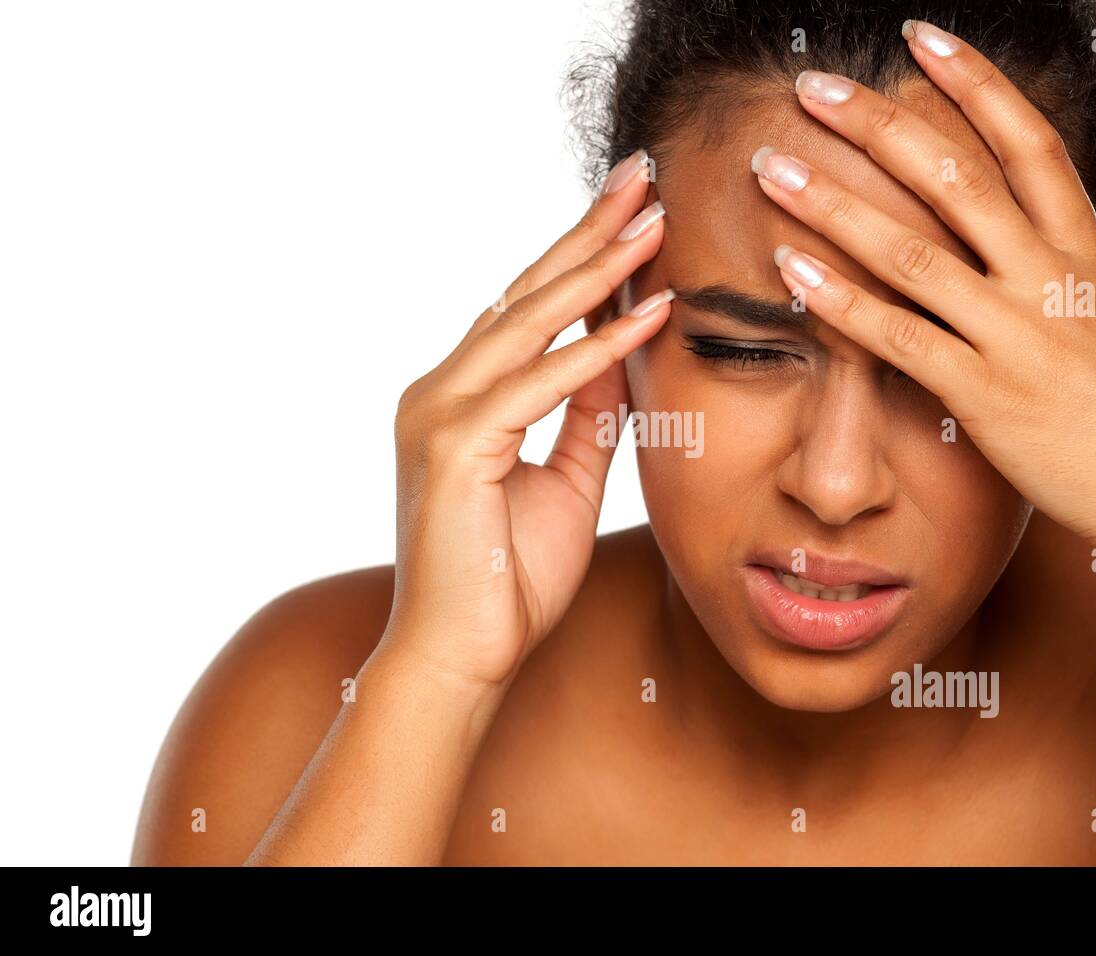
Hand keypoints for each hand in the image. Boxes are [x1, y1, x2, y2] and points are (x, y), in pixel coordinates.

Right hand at [383, 152, 671, 686]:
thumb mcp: (566, 481)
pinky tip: (647, 312)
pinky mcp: (454, 445)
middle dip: (588, 232)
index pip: (528, 309)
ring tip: (655, 219)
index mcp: (461, 396)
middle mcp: (439, 389)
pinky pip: (540, 384)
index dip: (581, 257)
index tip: (633, 211)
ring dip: (597, 269)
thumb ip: (587, 416)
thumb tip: (621, 353)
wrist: (461, 659)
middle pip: (525, 293)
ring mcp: (438, 411)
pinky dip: (596, 349)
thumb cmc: (508, 580)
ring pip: (528, 322)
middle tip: (642, 173)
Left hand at [749, 20, 1095, 579]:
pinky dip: (840, 300)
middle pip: (954, 176)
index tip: (920, 38)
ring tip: (771, 167)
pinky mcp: (986, 394)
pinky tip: (792, 268)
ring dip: (832, 202)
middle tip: (811, 86)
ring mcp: (1017, 333)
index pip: (1027, 141)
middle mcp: (1050, 277)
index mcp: (1087, 251)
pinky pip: (898, 337)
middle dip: (877, 123)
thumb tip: (1033, 259)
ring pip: (911, 248)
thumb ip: (1067, 282)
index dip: (973, 81)